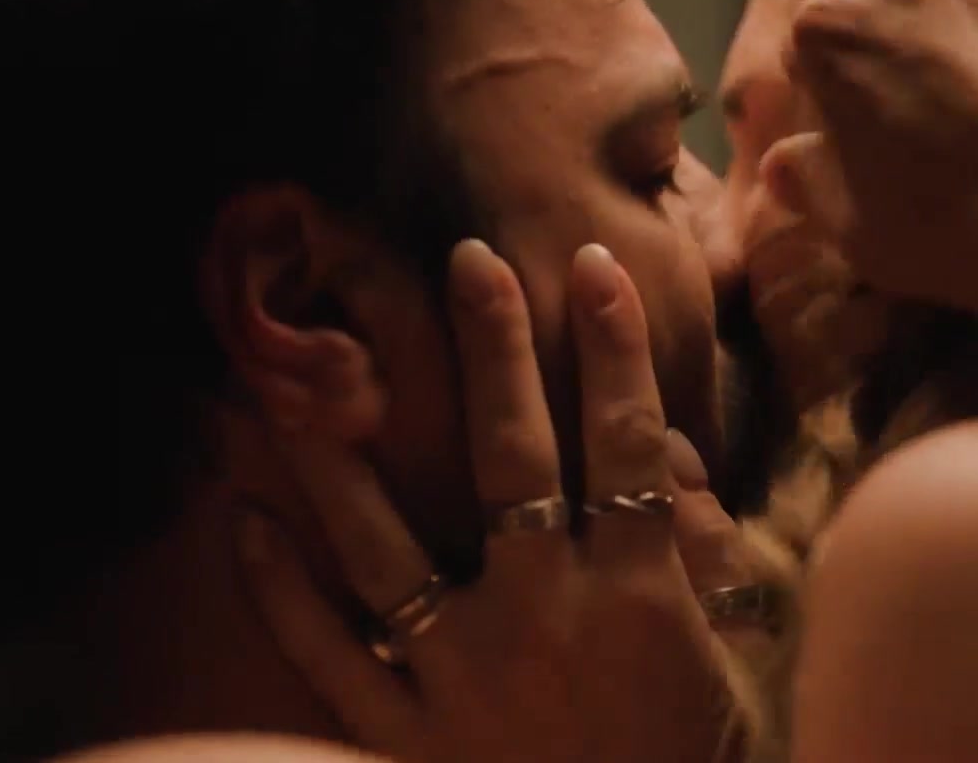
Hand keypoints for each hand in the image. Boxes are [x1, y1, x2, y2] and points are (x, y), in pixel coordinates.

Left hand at [237, 241, 745, 762]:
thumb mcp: (731, 673)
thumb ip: (709, 568)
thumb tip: (680, 468)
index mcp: (638, 595)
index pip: (631, 445)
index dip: (615, 351)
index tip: (593, 268)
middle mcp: (544, 613)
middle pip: (517, 460)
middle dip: (496, 354)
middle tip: (466, 263)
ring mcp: (461, 672)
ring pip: (390, 547)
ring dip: (344, 462)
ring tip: (301, 382)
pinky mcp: (400, 735)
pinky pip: (329, 657)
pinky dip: (282, 594)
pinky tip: (246, 527)